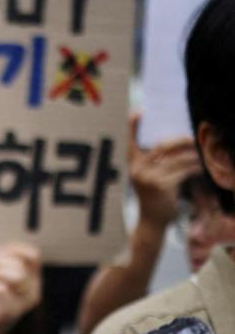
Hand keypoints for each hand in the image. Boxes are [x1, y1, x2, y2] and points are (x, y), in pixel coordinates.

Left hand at [0, 243, 41, 333]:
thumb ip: (2, 261)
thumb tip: (1, 252)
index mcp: (34, 281)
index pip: (34, 256)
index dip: (14, 249)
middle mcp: (33, 292)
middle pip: (19, 264)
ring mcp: (23, 304)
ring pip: (14, 275)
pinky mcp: (10, 313)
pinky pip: (0, 289)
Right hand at [127, 114, 201, 228]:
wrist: (152, 222)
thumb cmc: (154, 197)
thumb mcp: (148, 178)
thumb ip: (154, 163)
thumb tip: (176, 144)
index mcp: (132, 165)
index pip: (131, 142)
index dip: (133, 126)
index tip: (138, 111)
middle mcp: (137, 169)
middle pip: (163, 146)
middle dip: (182, 141)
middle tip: (194, 139)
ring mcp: (148, 177)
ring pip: (177, 159)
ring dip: (193, 156)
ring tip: (202, 155)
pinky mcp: (161, 185)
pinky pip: (183, 171)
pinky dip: (195, 168)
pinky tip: (201, 168)